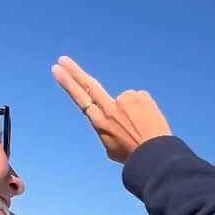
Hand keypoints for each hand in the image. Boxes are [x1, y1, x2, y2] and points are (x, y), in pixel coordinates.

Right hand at [52, 56, 170, 163]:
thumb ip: (107, 127)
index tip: (57, 70)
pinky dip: (144, 109)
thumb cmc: (133, 155)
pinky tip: (149, 122)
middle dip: (73, 71)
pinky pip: (139, 100)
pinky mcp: (141, 96)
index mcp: (99, 123)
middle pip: (88, 85)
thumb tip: (112, 114)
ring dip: (131, 111)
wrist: (157, 155)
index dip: (67, 83)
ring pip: (125, 101)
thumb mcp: (111, 147)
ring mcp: (126, 100)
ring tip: (141, 128)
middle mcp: (110, 109)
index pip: (80, 98)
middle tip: (63, 59)